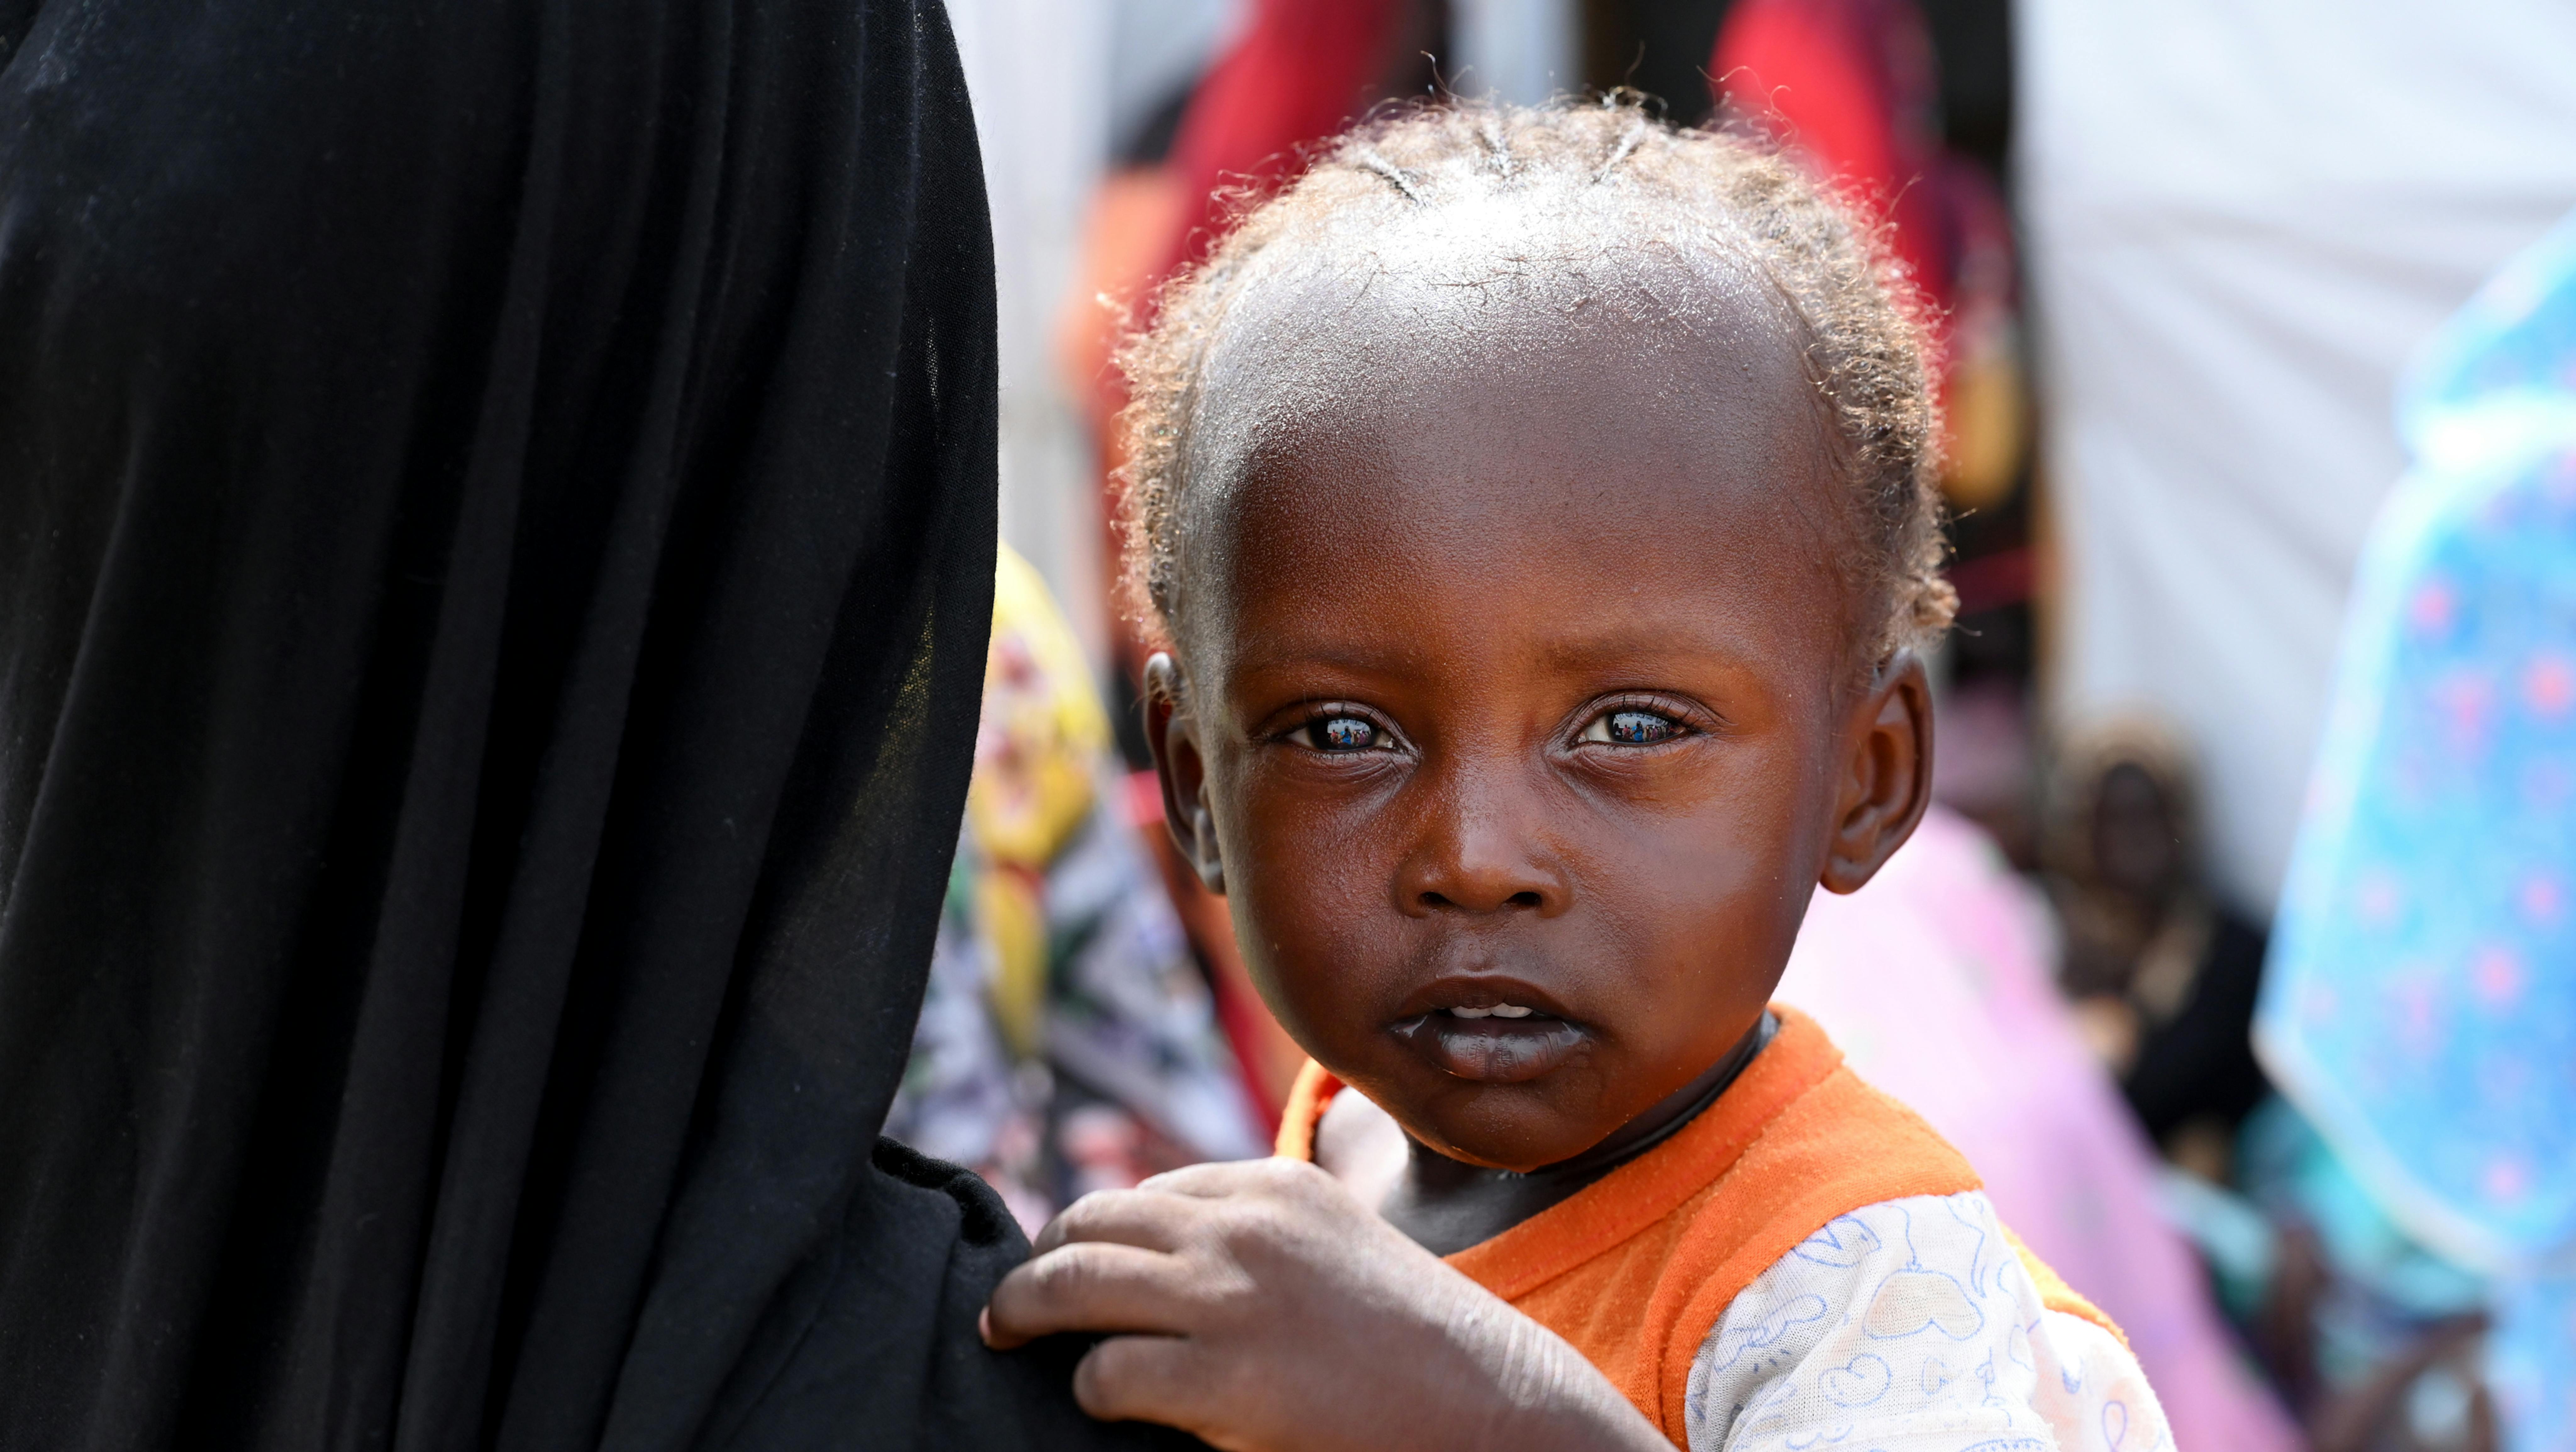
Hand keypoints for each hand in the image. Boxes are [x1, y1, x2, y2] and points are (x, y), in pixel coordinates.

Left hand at [981, 1158, 1670, 1451]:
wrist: (1491, 1405)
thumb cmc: (1416, 1340)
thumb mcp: (1338, 1243)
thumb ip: (1262, 1232)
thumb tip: (1159, 1245)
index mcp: (1274, 1188)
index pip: (1147, 1194)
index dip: (1098, 1228)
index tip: (1073, 1256)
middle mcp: (1242, 1230)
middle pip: (1090, 1224)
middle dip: (1042, 1259)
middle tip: (1013, 1297)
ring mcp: (1228, 1303)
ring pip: (1072, 1285)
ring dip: (1024, 1309)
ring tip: (1003, 1331)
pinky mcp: (1222, 1383)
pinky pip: (1106, 1374)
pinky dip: (1089, 1387)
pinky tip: (1099, 1398)